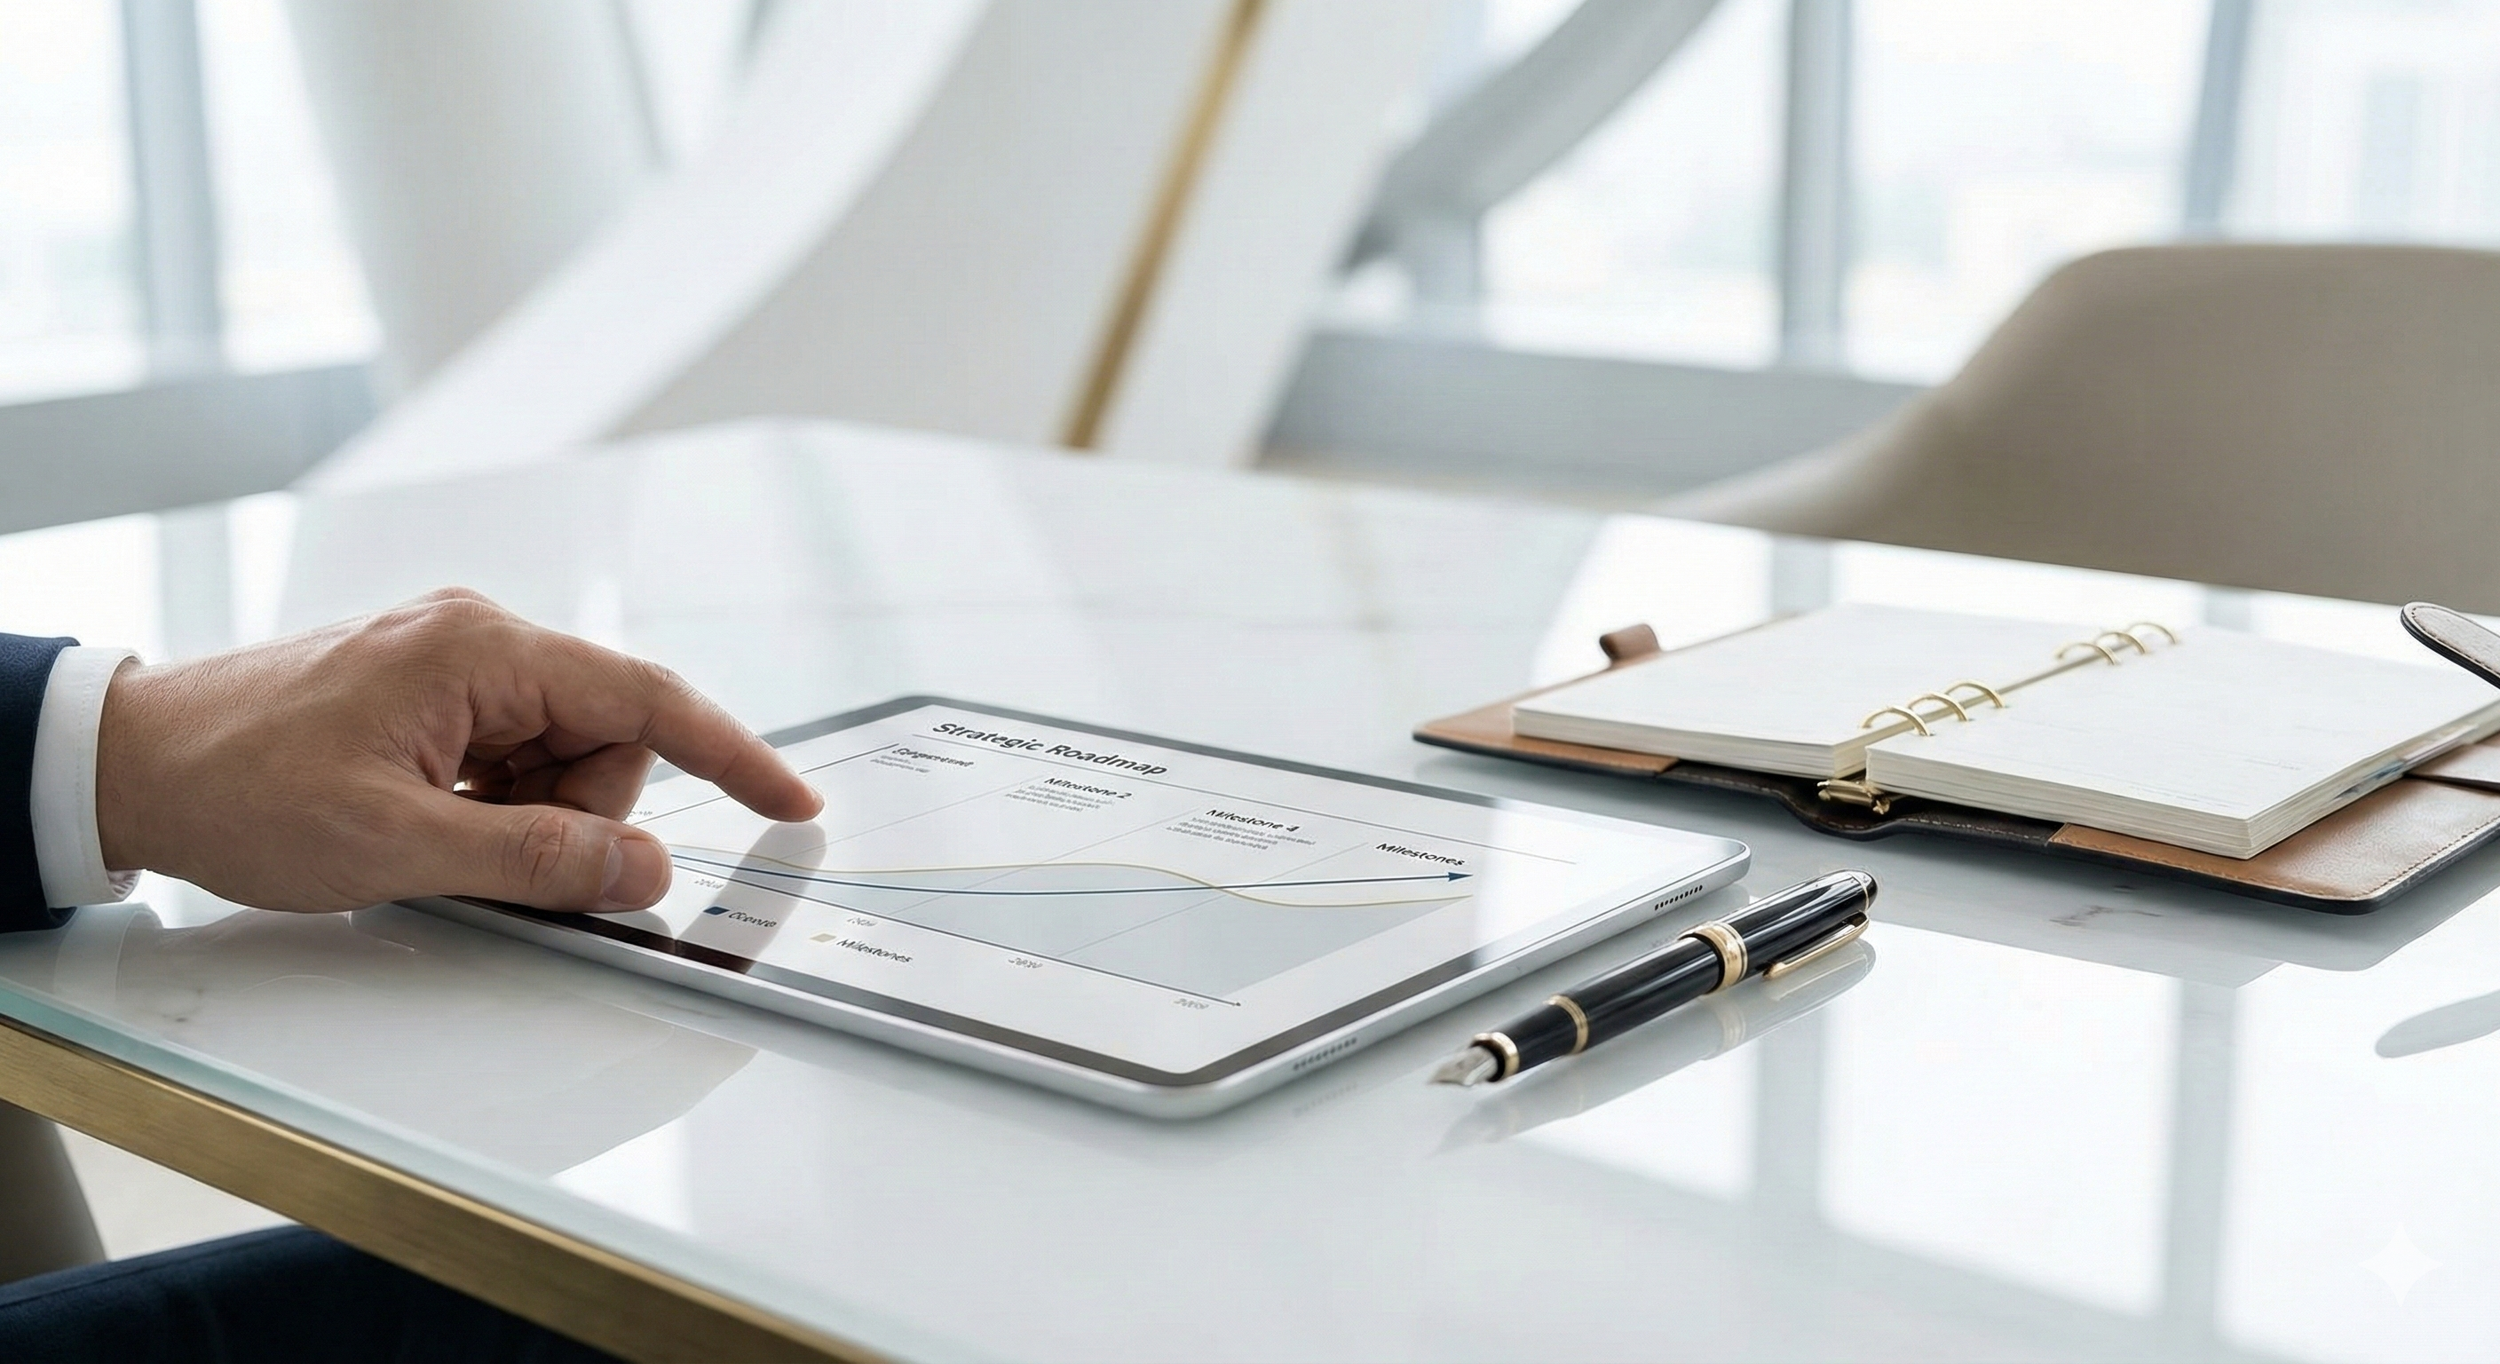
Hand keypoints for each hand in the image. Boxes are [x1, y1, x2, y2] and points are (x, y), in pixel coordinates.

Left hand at [95, 588, 822, 912]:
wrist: (126, 762)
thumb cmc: (238, 785)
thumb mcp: (396, 845)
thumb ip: (536, 859)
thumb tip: (644, 869)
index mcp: (481, 651)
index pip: (646, 698)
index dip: (731, 755)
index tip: (791, 802)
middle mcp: (478, 638)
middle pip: (605, 738)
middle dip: (579, 814)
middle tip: (495, 859)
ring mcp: (453, 662)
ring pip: (561, 755)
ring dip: (530, 816)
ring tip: (438, 840)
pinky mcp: (430, 691)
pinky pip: (512, 754)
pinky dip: (496, 804)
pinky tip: (432, 823)